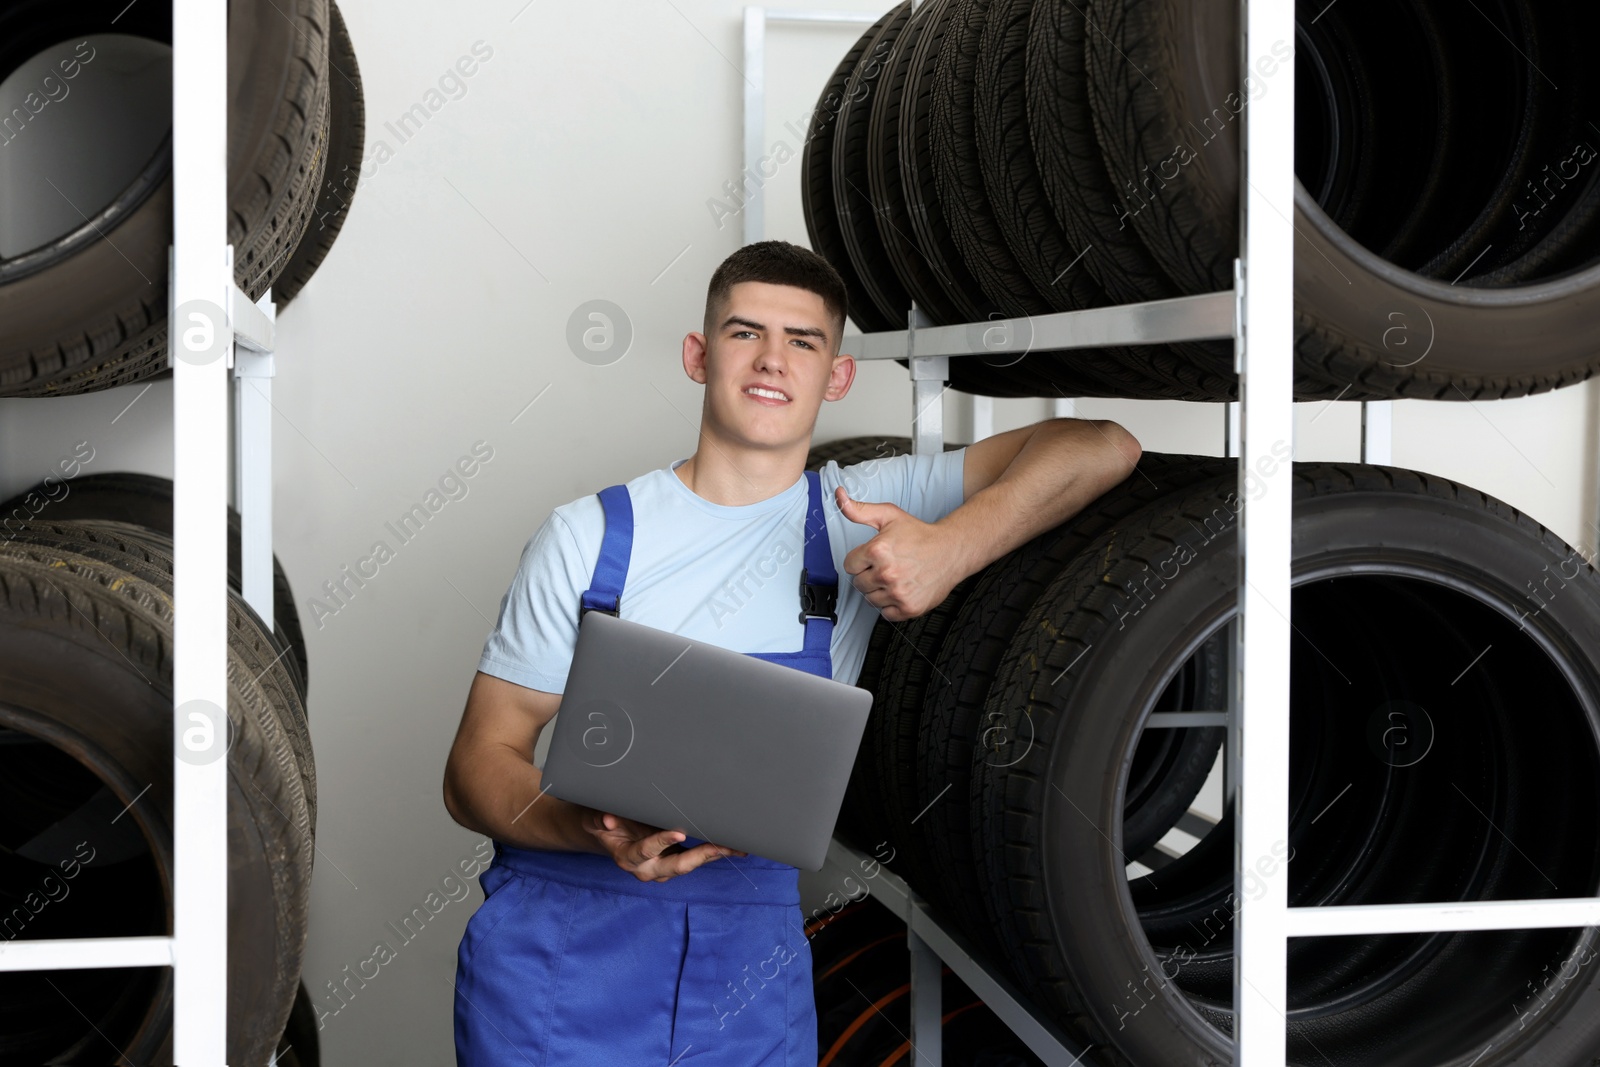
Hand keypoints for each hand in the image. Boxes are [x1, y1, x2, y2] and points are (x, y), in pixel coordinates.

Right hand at [582, 809, 746, 881]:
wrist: (607, 835)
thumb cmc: (604, 823)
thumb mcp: (596, 818)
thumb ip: (600, 819)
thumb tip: (608, 819)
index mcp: (628, 857)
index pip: (646, 850)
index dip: (662, 842)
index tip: (678, 832)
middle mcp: (647, 869)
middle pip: (676, 866)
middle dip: (700, 856)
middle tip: (720, 846)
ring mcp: (662, 869)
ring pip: (690, 865)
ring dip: (713, 856)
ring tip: (735, 847)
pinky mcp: (674, 863)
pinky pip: (696, 861)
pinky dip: (713, 853)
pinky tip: (732, 847)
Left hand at [836, 486, 961, 620]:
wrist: (951, 551)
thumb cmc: (920, 535)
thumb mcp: (888, 516)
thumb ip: (859, 510)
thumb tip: (839, 496)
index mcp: (877, 551)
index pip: (849, 565)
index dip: (861, 560)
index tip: (875, 556)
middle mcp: (887, 573)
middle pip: (858, 584)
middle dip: (869, 575)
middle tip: (888, 565)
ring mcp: (898, 593)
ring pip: (870, 600)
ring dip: (880, 590)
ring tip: (896, 577)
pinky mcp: (909, 608)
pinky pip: (886, 613)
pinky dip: (892, 605)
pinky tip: (902, 589)